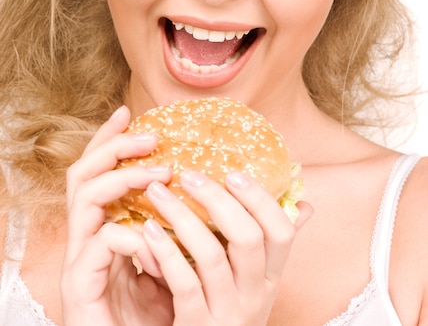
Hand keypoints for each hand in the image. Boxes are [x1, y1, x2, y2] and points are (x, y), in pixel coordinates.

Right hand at [61, 105, 174, 325]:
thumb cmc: (155, 314)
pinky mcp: (78, 285)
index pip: (99, 172)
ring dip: (121, 178)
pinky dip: (126, 233)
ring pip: (82, 197)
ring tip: (159, 173)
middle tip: (149, 136)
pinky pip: (97, 244)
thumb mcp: (178, 263)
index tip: (130, 113)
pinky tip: (150, 235)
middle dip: (113, 146)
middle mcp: (87, 236)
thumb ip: (191, 231)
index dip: (110, 140)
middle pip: (82, 173)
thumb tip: (230, 201)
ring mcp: (79, 258)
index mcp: (105, 226)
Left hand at [140, 167, 311, 325]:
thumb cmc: (225, 311)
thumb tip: (303, 204)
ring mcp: (227, 313)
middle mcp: (255, 296)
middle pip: (247, 238)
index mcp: (270, 278)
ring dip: (182, 217)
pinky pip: (184, 283)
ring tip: (158, 193)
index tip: (232, 173)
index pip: (282, 232)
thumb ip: (268, 245)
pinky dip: (165, 252)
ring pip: (211, 255)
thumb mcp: (253, 282)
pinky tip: (148, 230)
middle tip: (188, 175)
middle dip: (217, 199)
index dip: (260, 199)